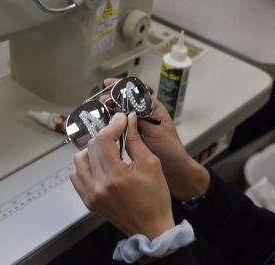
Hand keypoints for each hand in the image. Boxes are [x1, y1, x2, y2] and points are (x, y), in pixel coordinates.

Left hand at [70, 112, 174, 238]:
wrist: (151, 228)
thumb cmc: (155, 198)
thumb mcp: (152, 165)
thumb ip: (136, 141)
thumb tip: (128, 120)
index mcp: (116, 176)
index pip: (103, 140)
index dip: (112, 125)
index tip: (121, 119)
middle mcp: (98, 186)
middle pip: (91, 147)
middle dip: (105, 134)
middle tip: (118, 131)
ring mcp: (90, 195)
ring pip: (79, 160)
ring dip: (92, 149)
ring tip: (107, 150)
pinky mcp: (88, 201)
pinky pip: (77, 176)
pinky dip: (85, 165)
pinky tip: (99, 165)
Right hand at [102, 78, 209, 200]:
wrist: (175, 168)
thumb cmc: (171, 148)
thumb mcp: (155, 130)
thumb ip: (141, 120)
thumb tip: (124, 112)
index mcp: (152, 109)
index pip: (135, 92)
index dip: (121, 87)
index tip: (108, 84)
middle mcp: (144, 116)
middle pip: (125, 103)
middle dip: (112, 101)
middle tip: (101, 103)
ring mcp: (138, 127)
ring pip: (121, 116)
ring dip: (111, 114)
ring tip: (100, 114)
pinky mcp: (134, 138)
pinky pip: (120, 129)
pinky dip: (112, 127)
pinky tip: (104, 128)